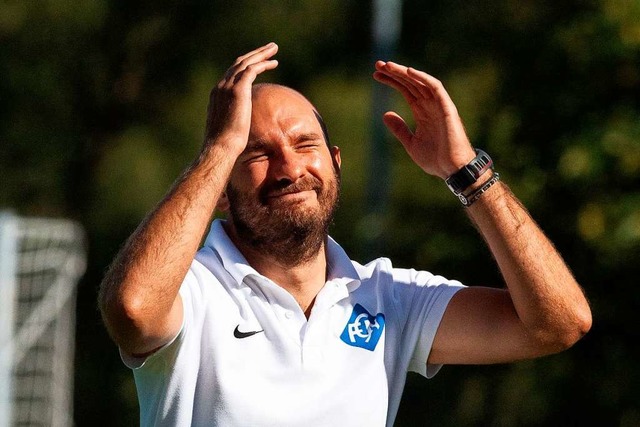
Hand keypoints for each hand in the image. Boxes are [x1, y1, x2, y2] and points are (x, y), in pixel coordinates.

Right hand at [204, 42, 278, 153]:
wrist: (220, 147)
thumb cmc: (225, 145)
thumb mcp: (229, 128)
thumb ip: (233, 119)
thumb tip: (240, 127)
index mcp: (217, 94)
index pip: (231, 73)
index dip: (245, 66)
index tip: (258, 62)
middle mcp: (220, 87)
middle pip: (238, 63)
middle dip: (254, 54)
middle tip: (268, 49)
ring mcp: (228, 86)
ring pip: (246, 62)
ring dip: (261, 54)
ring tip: (274, 49)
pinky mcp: (238, 90)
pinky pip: (252, 69)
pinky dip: (263, 63)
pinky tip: (274, 63)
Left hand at [373, 61, 474, 178]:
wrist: (452, 169)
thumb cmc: (435, 159)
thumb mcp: (411, 143)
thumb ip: (399, 128)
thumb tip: (385, 114)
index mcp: (422, 112)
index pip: (405, 90)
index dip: (392, 81)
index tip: (376, 75)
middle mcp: (430, 105)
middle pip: (411, 83)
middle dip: (395, 73)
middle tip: (378, 64)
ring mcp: (439, 105)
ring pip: (420, 82)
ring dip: (404, 72)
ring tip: (388, 66)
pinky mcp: (447, 108)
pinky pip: (435, 88)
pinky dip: (423, 78)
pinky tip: (409, 71)